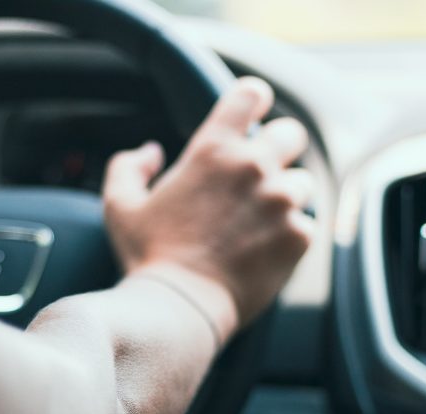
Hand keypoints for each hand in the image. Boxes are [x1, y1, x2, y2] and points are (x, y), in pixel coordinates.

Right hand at [103, 77, 313, 332]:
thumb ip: (129, 167)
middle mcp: (254, 167)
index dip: (254, 100)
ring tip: (259, 223)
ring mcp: (281, 201)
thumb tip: (150, 152)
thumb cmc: (148, 256)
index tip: (253, 112)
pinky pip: (305, 225)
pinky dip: (288, 236)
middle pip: (291, 133)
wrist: (179, 307)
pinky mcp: (298, 236)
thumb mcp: (120, 205)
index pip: (251, 94)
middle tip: (260, 175)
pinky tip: (263, 252)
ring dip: (285, 197)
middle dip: (279, 148)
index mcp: (213, 149)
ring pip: (302, 183)